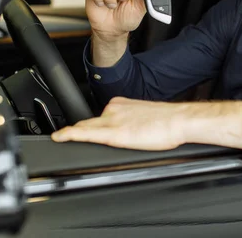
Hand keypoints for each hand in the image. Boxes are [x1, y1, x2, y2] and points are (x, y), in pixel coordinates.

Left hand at [51, 97, 241, 150]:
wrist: (179, 120)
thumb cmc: (168, 121)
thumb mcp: (144, 117)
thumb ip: (131, 121)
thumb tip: (130, 131)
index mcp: (121, 104)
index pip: (99, 116)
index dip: (86, 125)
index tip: (78, 129)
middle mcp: (113, 109)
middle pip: (89, 122)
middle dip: (77, 129)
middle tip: (65, 136)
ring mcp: (112, 120)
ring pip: (84, 128)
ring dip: (72, 133)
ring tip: (61, 137)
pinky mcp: (114, 134)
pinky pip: (86, 134)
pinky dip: (71, 135)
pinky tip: (61, 137)